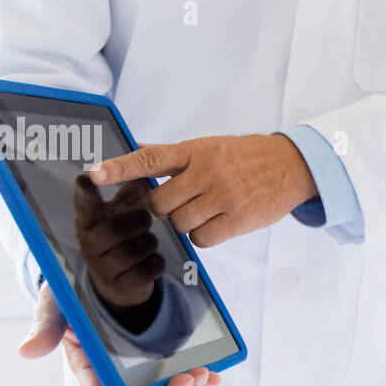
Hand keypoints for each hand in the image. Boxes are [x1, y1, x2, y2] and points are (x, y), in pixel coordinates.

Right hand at [18, 282, 218, 385]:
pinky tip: (213, 372)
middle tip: (191, 381)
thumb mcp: (53, 307)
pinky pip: (179, 373)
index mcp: (90, 369)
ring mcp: (139, 366)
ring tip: (206, 377)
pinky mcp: (158, 355)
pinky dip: (197, 377)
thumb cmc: (67, 296)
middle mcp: (116, 373)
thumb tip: (26, 350)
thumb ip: (44, 328)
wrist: (89, 276)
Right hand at [72, 174, 163, 312]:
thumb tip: (142, 178)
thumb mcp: (122, 212)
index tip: (84, 179)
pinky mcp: (121, 287)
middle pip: (117, 229)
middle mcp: (89, 245)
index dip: (85, 194)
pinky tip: (150, 259)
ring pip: (136, 250)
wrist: (118, 283)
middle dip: (139, 222)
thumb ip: (131, 193)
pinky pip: (149, 268)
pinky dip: (156, 261)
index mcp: (88, 222)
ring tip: (146, 241)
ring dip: (149, 243)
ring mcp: (102, 268)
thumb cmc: (120, 237)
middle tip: (144, 219)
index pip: (84, 206)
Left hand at [88, 134, 316, 246]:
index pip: (149, 159)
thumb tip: (135, 148)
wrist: (291, 166)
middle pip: (160, 204)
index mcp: (194, 152)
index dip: (119, 168)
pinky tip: (217, 222)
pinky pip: (202, 238)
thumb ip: (171, 154)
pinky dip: (204, 235)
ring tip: (206, 210)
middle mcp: (206, 172)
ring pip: (180, 224)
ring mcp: (222, 197)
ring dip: (186, 223)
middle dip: (165, 208)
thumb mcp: (209, 147)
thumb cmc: (246, 157)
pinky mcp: (237, 219)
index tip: (94, 175)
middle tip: (184, 201)